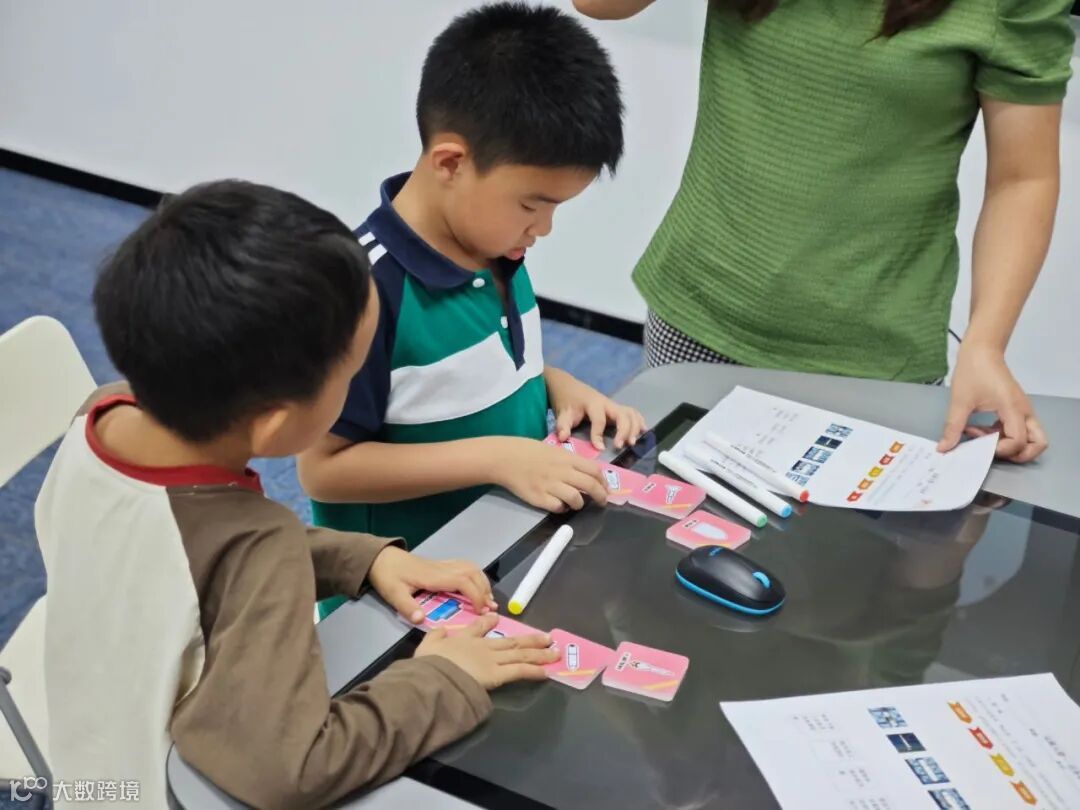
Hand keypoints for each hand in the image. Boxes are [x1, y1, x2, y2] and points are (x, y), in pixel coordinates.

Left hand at [368, 546, 496, 623]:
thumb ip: (408, 607)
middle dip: (484, 590)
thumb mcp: (394, 594)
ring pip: (470, 567)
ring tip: (487, 598)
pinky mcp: (440, 564)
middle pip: (472, 573)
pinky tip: (476, 585)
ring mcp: (442, 565)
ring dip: (482, 582)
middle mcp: (442, 568)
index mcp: (433, 577)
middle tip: (489, 608)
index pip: (463, 581)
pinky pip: (464, 566)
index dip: (476, 595)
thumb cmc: (388, 576)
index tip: (482, 610)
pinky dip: (475, 575)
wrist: (381, 558)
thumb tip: (421, 620)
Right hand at [415, 614, 558, 688]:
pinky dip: (534, 671)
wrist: (436, 675)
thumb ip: (436, 636)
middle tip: (546, 637)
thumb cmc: (429, 663)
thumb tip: (441, 630)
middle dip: (530, 639)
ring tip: (555, 652)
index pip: (479, 627)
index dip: (489, 621)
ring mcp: (493, 659)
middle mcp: (483, 646)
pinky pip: (520, 671)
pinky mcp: (499, 674)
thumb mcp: (427, 645)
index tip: (496, 617)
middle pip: (510, 640)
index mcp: (464, 639)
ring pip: (521, 653)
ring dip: (540, 653)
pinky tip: (547, 672)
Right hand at [491, 437, 607, 511]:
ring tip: (577, 504)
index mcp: (566, 458)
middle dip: (600, 496)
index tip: (606, 488)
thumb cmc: (529, 451)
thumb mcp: (554, 450)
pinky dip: (563, 508)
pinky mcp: (539, 497)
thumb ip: (570, 461)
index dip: (604, 481)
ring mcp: (550, 485)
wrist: (505, 458)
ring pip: (576, 499)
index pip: (594, 470)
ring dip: (580, 504)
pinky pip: (558, 507)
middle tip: (602, 501)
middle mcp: (561, 471)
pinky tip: (560, 505)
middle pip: (590, 485)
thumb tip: (587, 474)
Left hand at [547, 367, 645, 449]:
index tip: (599, 448)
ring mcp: (614, 405)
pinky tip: (643, 432)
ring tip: (632, 442)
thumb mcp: (562, 413)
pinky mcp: (617, 408)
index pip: (599, 419)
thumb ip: (563, 425)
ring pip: (631, 413)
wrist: (568, 386)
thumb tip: (563, 438)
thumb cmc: (566, 400)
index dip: (599, 434)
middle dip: (624, 430)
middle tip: (620, 446)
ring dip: (635, 427)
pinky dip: (639, 422)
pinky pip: (632, 413)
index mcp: (593, 404)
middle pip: (623, 414)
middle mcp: (607, 403)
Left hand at [938, 342, 1046, 462]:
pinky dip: (1004, 435)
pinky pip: (1018, 429)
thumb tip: (945, 448)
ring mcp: (1022, 409)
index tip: (979, 442)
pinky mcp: (1016, 408)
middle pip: (1039, 443)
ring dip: (1011, 445)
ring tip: (984, 437)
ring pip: (1031, 437)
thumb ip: (953, 427)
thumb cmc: (973, 371)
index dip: (1000, 449)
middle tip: (993, 450)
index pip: (1018, 441)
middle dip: (1020, 454)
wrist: (981, 350)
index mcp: (1013, 408)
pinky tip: (981, 429)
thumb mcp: (960, 401)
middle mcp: (1024, 410)